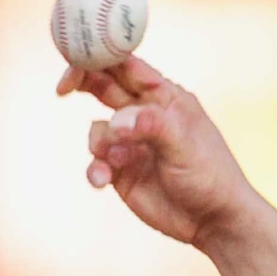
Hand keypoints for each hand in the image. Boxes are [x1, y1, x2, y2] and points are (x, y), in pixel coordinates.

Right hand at [58, 57, 257, 249]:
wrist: (213, 221)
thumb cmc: (210, 175)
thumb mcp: (185, 145)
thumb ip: (152, 126)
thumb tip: (116, 121)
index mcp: (165, 98)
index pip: (128, 66)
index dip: (101, 55)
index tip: (77, 56)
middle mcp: (145, 115)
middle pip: (104, 86)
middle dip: (82, 82)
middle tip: (64, 88)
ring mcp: (131, 142)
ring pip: (98, 129)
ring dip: (100, 144)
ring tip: (118, 162)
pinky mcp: (121, 170)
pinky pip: (96, 161)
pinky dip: (95, 169)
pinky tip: (102, 181)